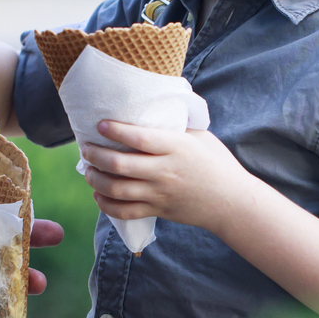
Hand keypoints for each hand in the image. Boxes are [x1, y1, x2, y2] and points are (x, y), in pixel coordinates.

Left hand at [77, 120, 258, 233]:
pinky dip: (106, 204)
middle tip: (86, 147)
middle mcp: (165, 171)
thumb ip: (175, 126)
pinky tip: (99, 194)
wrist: (231, 201)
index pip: (139, 138)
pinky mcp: (158, 210)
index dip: (116, 130)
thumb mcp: (200, 136)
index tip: (100, 124)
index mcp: (176, 148)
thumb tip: (152, 106)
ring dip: (95, 179)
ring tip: (88, 170)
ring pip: (117, 189)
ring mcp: (160, 193)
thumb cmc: (216, 163)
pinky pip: (124, 211)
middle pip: (120, 165)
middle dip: (95, 155)